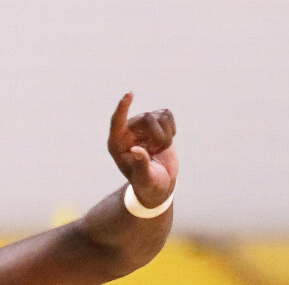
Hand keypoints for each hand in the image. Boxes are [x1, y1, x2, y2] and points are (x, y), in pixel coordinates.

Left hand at [108, 93, 177, 209]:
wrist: (159, 185)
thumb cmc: (147, 185)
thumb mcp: (144, 179)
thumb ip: (141, 166)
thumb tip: (136, 150)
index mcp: (117, 143)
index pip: (117, 120)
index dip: (123, 107)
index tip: (129, 94)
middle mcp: (128, 131)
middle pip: (147, 118)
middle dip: (159, 135)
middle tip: (158, 150)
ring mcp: (141, 126)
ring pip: (160, 115)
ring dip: (166, 135)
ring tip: (160, 149)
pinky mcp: (156, 123)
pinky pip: (167, 114)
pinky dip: (171, 129)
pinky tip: (166, 142)